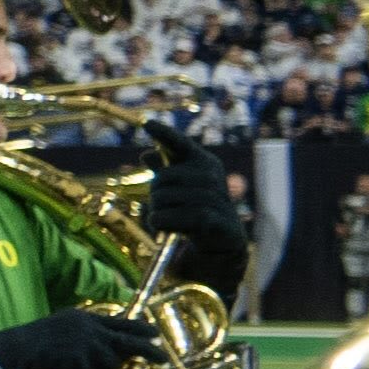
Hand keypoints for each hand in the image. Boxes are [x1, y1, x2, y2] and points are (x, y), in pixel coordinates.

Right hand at [0, 307, 148, 368]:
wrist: (2, 355)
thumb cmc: (26, 352)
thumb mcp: (60, 340)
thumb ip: (84, 343)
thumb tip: (113, 358)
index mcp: (81, 317)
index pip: (120, 322)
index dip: (140, 330)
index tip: (154, 335)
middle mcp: (86, 325)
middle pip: (130, 339)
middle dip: (149, 351)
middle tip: (163, 360)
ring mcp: (83, 340)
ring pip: (110, 367)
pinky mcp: (78, 356)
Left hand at [143, 146, 253, 278]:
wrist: (221, 245)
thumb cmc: (195, 211)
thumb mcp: (178, 189)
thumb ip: (164, 170)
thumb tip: (147, 153)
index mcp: (204, 163)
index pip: (181, 144)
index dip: (164, 134)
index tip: (147, 123)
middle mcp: (212, 177)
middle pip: (165, 178)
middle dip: (155, 193)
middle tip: (160, 205)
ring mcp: (218, 199)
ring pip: (167, 199)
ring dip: (157, 211)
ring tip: (163, 218)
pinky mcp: (218, 222)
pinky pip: (178, 218)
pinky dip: (163, 222)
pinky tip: (162, 226)